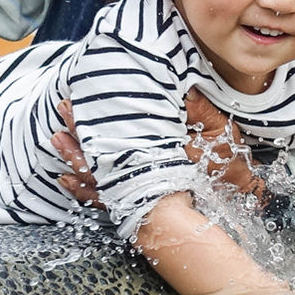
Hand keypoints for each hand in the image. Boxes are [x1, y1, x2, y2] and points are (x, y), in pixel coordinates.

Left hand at [52, 89, 264, 205]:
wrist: (238, 198)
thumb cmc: (229, 164)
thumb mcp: (220, 132)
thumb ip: (201, 109)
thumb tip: (185, 87)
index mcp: (162, 157)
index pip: (122, 138)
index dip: (100, 120)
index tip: (83, 100)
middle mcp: (146, 179)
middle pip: (104, 156)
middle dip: (81, 131)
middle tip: (64, 108)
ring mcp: (139, 196)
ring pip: (97, 180)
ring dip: (75, 158)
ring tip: (56, 138)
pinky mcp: (138, 207)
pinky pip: (103, 202)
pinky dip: (82, 190)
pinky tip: (65, 178)